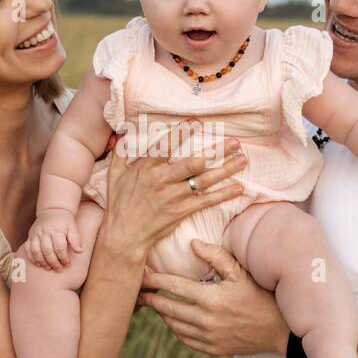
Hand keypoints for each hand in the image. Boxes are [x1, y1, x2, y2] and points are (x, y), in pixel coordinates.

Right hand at [27, 209, 81, 269]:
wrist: (52, 210)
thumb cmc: (64, 221)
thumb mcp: (73, 227)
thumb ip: (75, 239)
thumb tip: (79, 251)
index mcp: (56, 230)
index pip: (59, 247)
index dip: (64, 258)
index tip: (68, 264)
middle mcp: (44, 232)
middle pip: (47, 251)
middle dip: (53, 262)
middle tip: (59, 269)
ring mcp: (36, 234)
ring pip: (36, 251)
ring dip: (42, 262)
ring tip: (48, 268)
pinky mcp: (30, 236)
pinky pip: (28, 249)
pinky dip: (32, 258)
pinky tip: (38, 263)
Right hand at [98, 119, 249, 260]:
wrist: (124, 236)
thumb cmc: (119, 205)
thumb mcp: (114, 176)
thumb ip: (120, 153)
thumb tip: (123, 134)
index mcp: (146, 167)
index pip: (167, 144)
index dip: (183, 131)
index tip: (197, 121)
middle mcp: (162, 179)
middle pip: (194, 161)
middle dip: (216, 150)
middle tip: (235, 142)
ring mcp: (173, 196)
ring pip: (204, 180)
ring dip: (226, 169)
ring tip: (243, 160)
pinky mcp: (181, 211)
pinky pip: (206, 201)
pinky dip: (223, 195)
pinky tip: (238, 188)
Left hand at [135, 239, 287, 356]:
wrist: (278, 331)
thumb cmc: (260, 296)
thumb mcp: (241, 273)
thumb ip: (216, 257)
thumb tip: (193, 244)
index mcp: (210, 298)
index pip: (172, 286)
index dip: (154, 280)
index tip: (141, 274)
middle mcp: (205, 320)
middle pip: (166, 307)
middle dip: (149, 298)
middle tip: (137, 290)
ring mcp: (207, 337)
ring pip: (172, 324)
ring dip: (161, 312)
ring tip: (153, 301)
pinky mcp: (211, 349)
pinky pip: (183, 338)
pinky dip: (174, 327)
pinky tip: (172, 318)